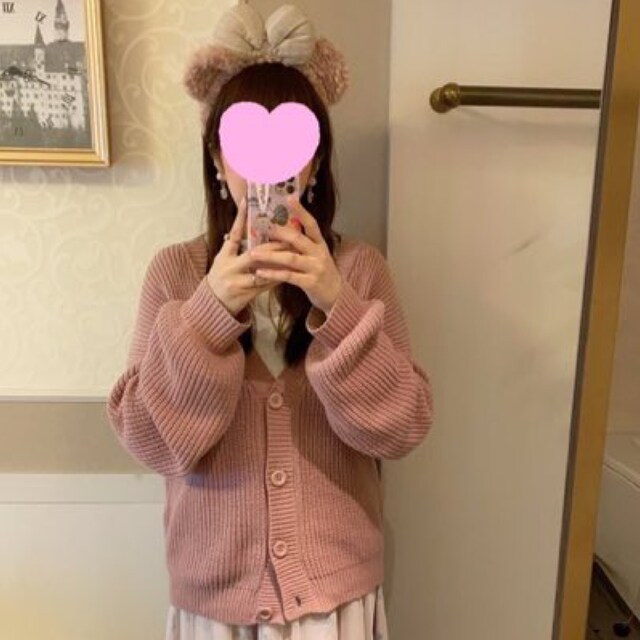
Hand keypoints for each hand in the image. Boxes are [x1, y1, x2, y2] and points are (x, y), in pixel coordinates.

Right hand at [206, 196, 288, 316]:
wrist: (213, 306)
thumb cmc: (220, 279)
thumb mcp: (223, 260)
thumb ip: (235, 246)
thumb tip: (249, 227)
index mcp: (224, 256)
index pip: (234, 233)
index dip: (240, 217)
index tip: (248, 200)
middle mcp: (230, 268)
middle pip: (254, 254)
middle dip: (274, 246)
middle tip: (290, 236)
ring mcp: (238, 282)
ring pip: (263, 271)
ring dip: (280, 263)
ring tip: (294, 254)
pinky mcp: (246, 295)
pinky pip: (266, 285)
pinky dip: (278, 278)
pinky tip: (290, 272)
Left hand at [250, 194, 343, 314]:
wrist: (336, 296)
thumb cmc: (320, 273)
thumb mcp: (316, 255)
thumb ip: (303, 244)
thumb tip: (283, 229)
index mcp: (320, 244)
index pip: (311, 224)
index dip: (301, 211)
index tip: (289, 198)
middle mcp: (319, 253)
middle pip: (298, 239)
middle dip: (279, 233)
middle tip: (262, 228)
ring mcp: (315, 268)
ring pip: (290, 258)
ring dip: (270, 255)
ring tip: (253, 253)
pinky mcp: (310, 283)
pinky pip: (288, 276)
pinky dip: (273, 274)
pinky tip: (260, 272)